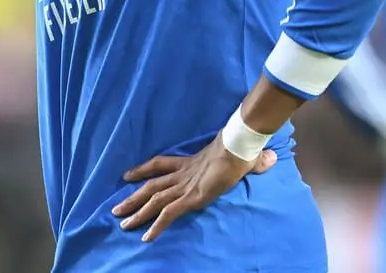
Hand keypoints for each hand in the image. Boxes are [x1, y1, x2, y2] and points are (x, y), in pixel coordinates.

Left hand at [112, 136, 276, 241]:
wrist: (238, 147)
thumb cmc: (241, 148)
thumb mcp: (245, 157)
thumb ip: (255, 162)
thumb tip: (269, 159)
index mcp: (190, 163)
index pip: (160, 165)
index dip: (143, 170)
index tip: (127, 175)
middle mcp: (183, 174)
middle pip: (151, 185)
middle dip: (132, 198)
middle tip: (115, 209)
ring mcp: (185, 186)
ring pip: (154, 200)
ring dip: (136, 212)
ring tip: (121, 223)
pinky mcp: (191, 197)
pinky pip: (168, 214)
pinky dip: (155, 226)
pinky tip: (146, 238)